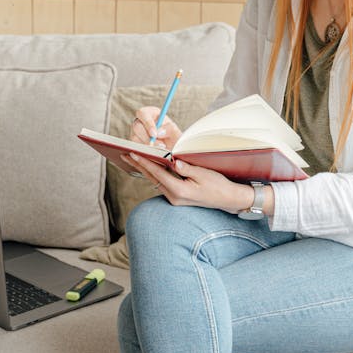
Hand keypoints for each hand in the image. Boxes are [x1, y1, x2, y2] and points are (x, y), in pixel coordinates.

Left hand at [126, 153, 252, 213]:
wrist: (227, 199)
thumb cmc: (218, 185)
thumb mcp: (204, 174)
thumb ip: (187, 168)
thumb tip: (173, 161)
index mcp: (180, 191)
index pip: (158, 173)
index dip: (145, 162)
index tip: (133, 152)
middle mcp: (174, 197)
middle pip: (152, 178)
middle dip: (138, 165)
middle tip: (125, 154)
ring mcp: (174, 199)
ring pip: (154, 181)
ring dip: (144, 169)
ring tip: (132, 158)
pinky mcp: (176, 197)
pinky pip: (161, 183)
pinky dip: (153, 173)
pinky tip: (147, 166)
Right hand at [131, 105, 182, 149]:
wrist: (172, 149)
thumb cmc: (173, 137)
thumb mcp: (175, 131)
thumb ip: (169, 129)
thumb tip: (158, 132)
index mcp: (149, 114)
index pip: (142, 113)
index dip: (147, 123)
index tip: (155, 134)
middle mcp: (139, 122)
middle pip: (136, 127)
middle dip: (147, 138)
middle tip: (160, 146)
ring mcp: (135, 134)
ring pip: (134, 139)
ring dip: (147, 147)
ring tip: (161, 152)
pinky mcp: (134, 145)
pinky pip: (135, 149)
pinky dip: (144, 154)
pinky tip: (154, 156)